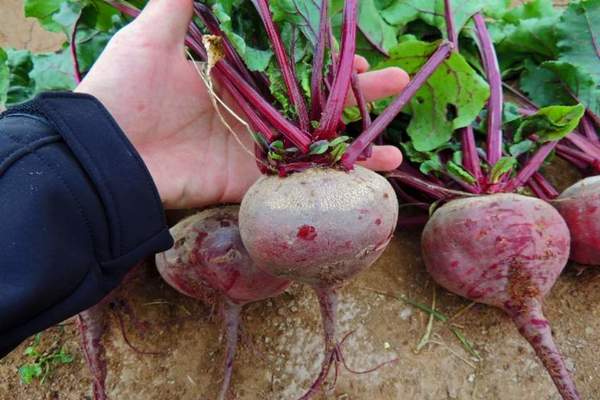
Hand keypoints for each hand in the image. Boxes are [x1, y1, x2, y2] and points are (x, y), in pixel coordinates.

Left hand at [76, 0, 408, 209]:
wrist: (105, 152)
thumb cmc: (124, 89)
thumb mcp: (153, 33)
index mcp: (238, 78)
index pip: (295, 69)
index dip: (329, 64)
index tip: (360, 58)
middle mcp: (251, 114)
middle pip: (314, 107)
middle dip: (357, 100)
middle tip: (395, 86)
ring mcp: (252, 150)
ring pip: (314, 148)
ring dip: (355, 149)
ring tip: (394, 149)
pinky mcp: (247, 182)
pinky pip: (295, 182)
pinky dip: (330, 183)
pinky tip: (366, 180)